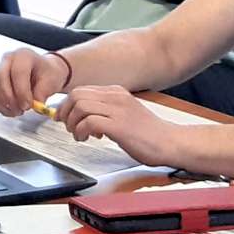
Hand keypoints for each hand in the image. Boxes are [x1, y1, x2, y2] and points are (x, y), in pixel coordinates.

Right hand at [0, 48, 72, 117]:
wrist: (42, 73)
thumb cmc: (47, 74)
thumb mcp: (52, 81)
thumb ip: (43, 93)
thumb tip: (35, 106)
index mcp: (24, 55)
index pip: (18, 72)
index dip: (21, 91)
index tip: (28, 106)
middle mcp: (8, 58)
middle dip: (9, 98)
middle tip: (21, 110)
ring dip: (2, 103)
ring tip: (17, 112)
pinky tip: (9, 111)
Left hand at [59, 86, 191, 166]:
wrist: (170, 142)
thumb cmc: (148, 133)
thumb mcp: (123, 114)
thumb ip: (104, 111)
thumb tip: (81, 116)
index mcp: (116, 92)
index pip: (81, 90)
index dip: (66, 104)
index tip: (63, 116)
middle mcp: (116, 97)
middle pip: (76, 95)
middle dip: (65, 111)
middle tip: (67, 126)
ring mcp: (118, 110)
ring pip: (80, 106)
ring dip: (73, 122)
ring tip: (78, 134)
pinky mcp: (120, 126)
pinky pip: (89, 122)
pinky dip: (81, 131)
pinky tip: (87, 138)